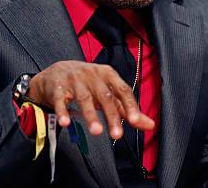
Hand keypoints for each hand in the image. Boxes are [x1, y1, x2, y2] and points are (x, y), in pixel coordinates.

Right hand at [28, 61, 153, 137]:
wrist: (57, 72)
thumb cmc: (89, 83)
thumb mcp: (109, 91)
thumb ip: (128, 109)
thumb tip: (150, 125)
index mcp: (108, 75)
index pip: (122, 90)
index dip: (129, 105)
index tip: (135, 121)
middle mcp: (93, 75)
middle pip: (105, 96)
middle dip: (111, 115)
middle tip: (117, 134)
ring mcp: (75, 80)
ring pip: (84, 99)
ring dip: (90, 115)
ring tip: (96, 131)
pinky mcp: (58, 87)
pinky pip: (60, 100)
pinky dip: (63, 111)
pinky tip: (66, 123)